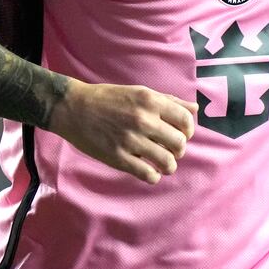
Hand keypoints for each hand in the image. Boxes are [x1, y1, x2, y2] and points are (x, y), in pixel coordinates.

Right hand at [46, 81, 197, 184]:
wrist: (74, 108)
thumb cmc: (108, 99)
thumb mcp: (139, 92)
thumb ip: (168, 101)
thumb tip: (195, 109)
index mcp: (150, 101)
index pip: (186, 120)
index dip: (188, 131)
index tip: (180, 135)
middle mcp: (143, 120)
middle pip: (179, 143)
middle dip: (178, 150)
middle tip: (170, 150)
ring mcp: (130, 140)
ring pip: (167, 162)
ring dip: (168, 166)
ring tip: (162, 164)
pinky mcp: (118, 157)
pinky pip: (148, 174)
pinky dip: (153, 176)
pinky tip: (148, 170)